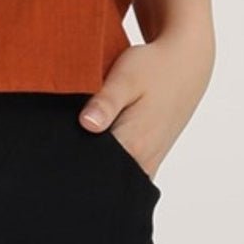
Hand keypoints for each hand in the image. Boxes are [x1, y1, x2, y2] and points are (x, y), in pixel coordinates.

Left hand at [77, 29, 215, 179]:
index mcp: (133, 144)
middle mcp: (142, 161)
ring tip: (83, 137)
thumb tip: (86, 124)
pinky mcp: (150, 160)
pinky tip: (100, 141)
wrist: (185, 67)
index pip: (91, 165)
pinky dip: (110, 162)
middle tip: (68, 138)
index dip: (69, 155)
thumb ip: (106, 102)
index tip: (58, 144)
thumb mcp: (126, 77)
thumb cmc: (152, 69)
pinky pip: (124, 172)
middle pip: (101, 175)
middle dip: (80, 161)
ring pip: (113, 175)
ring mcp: (148, 163)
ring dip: (95, 162)